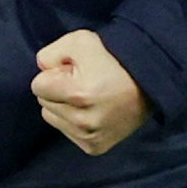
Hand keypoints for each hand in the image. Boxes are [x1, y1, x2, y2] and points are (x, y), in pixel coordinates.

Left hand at [31, 29, 148, 155]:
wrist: (149, 80)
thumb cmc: (113, 57)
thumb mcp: (79, 40)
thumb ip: (49, 53)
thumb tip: (41, 70)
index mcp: (78, 94)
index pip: (37, 86)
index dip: (54, 73)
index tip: (73, 69)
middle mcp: (83, 121)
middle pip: (44, 102)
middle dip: (57, 89)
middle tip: (83, 81)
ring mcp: (90, 137)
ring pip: (53, 118)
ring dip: (63, 106)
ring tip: (88, 95)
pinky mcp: (95, 147)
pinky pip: (67, 131)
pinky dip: (73, 120)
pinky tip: (93, 109)